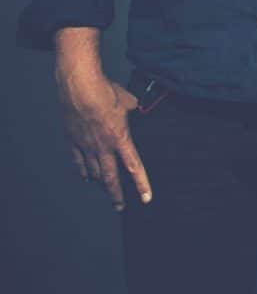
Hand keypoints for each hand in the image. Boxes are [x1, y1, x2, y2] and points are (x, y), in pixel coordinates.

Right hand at [55, 52, 149, 210]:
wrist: (79, 85)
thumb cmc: (105, 90)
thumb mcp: (129, 101)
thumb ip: (134, 110)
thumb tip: (137, 109)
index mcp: (120, 138)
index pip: (134, 167)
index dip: (142, 184)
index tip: (146, 198)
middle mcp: (103, 146)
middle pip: (110, 177)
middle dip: (116, 195)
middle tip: (120, 207)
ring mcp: (86, 145)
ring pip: (93, 172)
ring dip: (100, 183)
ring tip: (106, 190)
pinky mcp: (72, 140)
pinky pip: (78, 161)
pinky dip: (83, 171)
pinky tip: (86, 178)